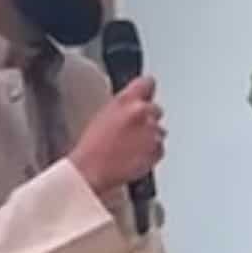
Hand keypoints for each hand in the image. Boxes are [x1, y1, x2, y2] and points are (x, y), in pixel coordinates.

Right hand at [69, 77, 165, 196]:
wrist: (91, 170)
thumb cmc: (92, 146)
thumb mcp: (104, 115)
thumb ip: (124, 106)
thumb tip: (135, 103)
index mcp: (126, 100)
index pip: (147, 83)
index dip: (147, 89)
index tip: (147, 92)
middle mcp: (142, 112)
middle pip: (156, 109)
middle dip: (148, 118)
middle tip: (132, 130)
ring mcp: (153, 131)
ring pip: (159, 130)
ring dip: (150, 136)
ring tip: (130, 146)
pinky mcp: (158, 150)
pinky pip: (160, 148)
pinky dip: (151, 152)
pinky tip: (134, 156)